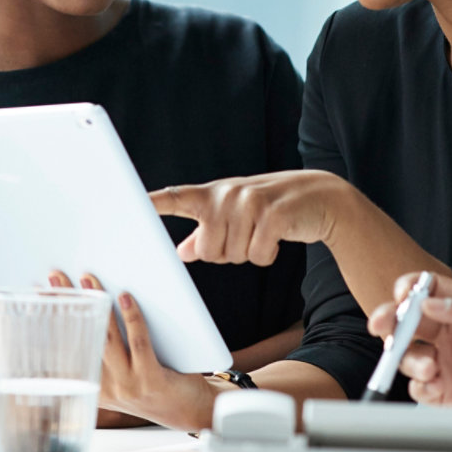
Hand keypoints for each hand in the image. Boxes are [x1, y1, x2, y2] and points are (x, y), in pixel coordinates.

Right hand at [48, 270, 217, 431]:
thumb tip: (89, 306)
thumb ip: (103, 353)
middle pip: (82, 338)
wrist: (192, 411)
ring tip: (89, 279)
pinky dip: (132, 317)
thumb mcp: (121, 377)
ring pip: (107, 339)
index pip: (66, 350)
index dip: (50, 320)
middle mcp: (107, 388)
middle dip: (68, 303)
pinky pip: (139, 343)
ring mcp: (128, 386)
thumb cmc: (156, 385)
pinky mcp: (151, 380)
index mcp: (93, 387)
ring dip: (97, 305)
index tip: (39, 296)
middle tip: (56, 277)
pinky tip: (126, 297)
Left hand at [149, 170, 351, 265]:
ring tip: (263, 232)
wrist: (322, 196)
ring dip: (250, 253)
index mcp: (212, 195)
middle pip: (209, 251)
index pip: (176, 198)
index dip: (153, 203)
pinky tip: (278, 237)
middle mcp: (227, 195)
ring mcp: (250, 202)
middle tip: (247, 234)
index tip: (130, 203)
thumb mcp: (234, 216)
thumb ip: (206, 233)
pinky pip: (258, 256)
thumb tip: (182, 253)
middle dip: (228, 253)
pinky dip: (268, 255)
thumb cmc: (270, 208)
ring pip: (233, 256)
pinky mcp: (274, 215)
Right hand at [366, 273, 451, 411]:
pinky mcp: (445, 394)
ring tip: (430, 367)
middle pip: (406, 321)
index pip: (427, 290)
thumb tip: (430, 302)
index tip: (402, 294)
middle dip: (388, 319)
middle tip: (382, 325)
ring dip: (408, 357)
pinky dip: (420, 385)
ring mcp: (445, 364)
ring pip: (406, 354)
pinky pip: (418, 387)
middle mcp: (449, 335)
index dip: (410, 288)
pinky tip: (437, 385)